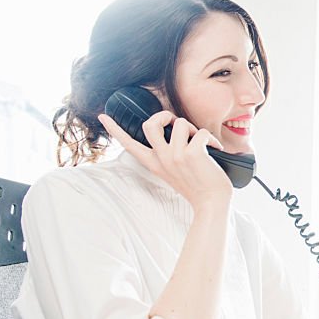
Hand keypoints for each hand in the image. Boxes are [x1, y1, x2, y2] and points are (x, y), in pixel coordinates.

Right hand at [99, 110, 232, 209]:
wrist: (211, 204)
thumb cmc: (198, 187)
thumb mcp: (172, 172)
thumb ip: (167, 155)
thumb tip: (173, 131)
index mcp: (154, 163)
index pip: (128, 144)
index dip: (114, 129)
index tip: (102, 116)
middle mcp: (161, 159)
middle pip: (150, 124)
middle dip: (164, 115)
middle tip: (176, 123)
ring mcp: (175, 156)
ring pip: (180, 123)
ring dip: (194, 129)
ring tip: (201, 142)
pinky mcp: (192, 154)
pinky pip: (201, 132)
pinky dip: (212, 138)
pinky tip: (216, 148)